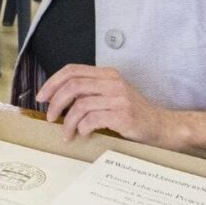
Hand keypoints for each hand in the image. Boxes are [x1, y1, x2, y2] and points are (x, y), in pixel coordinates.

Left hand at [36, 65, 174, 145]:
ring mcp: (119, 98)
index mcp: (107, 74)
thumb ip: (90, 92)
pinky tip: (83, 134)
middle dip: (55, 102)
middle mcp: (113, 82)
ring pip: (80, 105)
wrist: (164, 127)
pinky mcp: (124, 115)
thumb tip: (58, 99)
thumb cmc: (135, 114)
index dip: (53, 82)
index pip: (72, 70)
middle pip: (72, 86)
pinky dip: (82, 128)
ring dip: (68, 122)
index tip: (41, 96)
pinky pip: (92, 119)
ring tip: (66, 133)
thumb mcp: (112, 95)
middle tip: (50, 117)